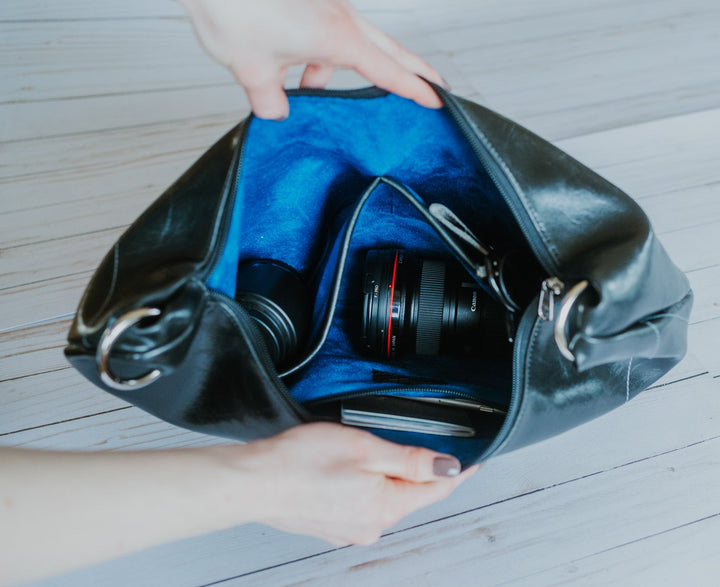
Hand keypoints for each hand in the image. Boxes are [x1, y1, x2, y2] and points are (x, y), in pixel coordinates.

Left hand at [180, 0, 447, 118]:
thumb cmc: (234, 8)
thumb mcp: (252, 71)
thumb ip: (271, 103)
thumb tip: (277, 115)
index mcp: (337, 37)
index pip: (389, 70)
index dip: (415, 89)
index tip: (438, 102)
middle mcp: (339, 18)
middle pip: (390, 50)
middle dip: (414, 71)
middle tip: (435, 88)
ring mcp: (326, 8)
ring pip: (352, 46)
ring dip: (338, 71)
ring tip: (313, 91)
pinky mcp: (310, 5)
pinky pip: (325, 38)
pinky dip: (315, 58)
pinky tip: (289, 73)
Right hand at [225, 422, 478, 544]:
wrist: (253, 482)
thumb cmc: (300, 463)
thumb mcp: (364, 449)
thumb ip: (410, 460)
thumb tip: (448, 467)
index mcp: (386, 506)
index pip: (437, 489)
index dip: (458, 471)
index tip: (474, 460)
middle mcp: (372, 525)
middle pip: (411, 495)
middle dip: (420, 471)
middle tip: (417, 442)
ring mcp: (350, 529)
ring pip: (385, 499)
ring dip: (389, 478)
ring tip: (371, 451)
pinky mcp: (332, 526)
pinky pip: (362, 505)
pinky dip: (366, 488)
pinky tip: (346, 472)